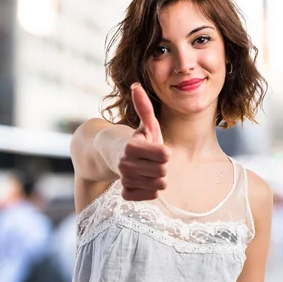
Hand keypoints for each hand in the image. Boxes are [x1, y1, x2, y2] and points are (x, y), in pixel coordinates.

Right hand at [119, 83, 169, 200]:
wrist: (117, 159)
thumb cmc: (138, 140)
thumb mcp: (145, 125)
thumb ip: (144, 107)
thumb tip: (135, 85)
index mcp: (132, 146)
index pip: (165, 156)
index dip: (164, 152)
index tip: (156, 149)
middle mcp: (125, 163)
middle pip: (163, 171)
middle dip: (162, 166)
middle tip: (152, 161)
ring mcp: (124, 179)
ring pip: (158, 185)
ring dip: (157, 178)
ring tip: (148, 170)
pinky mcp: (126, 193)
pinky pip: (150, 196)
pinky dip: (151, 190)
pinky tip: (145, 181)